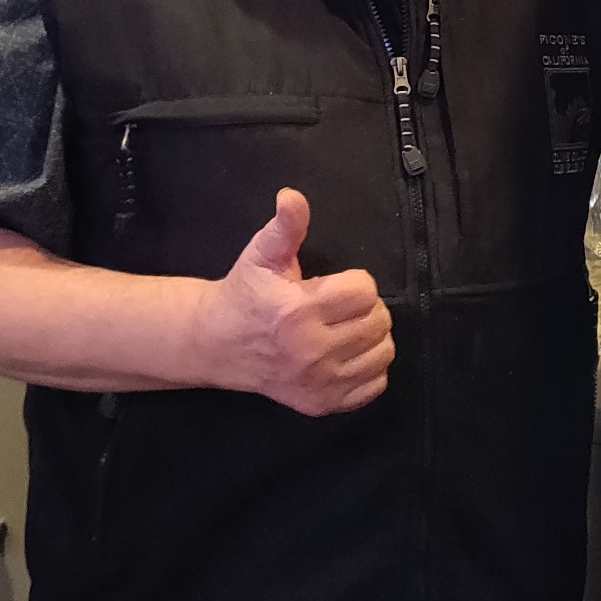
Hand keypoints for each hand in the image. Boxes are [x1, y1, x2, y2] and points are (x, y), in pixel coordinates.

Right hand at [189, 189, 392, 415]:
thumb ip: (285, 226)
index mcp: (298, 311)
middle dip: (365, 308)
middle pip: (378, 321)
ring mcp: (319, 383)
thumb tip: (292, 196)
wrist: (217, 345)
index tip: (332, 286)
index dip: (354, 282)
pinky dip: (369, 368)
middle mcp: (311, 351)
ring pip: (383, 352)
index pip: (364, 291)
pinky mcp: (323, 404)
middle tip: (340, 307)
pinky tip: (346, 355)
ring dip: (372, 337)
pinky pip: (375, 385)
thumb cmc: (245, 294)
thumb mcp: (262, 254)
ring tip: (345, 328)